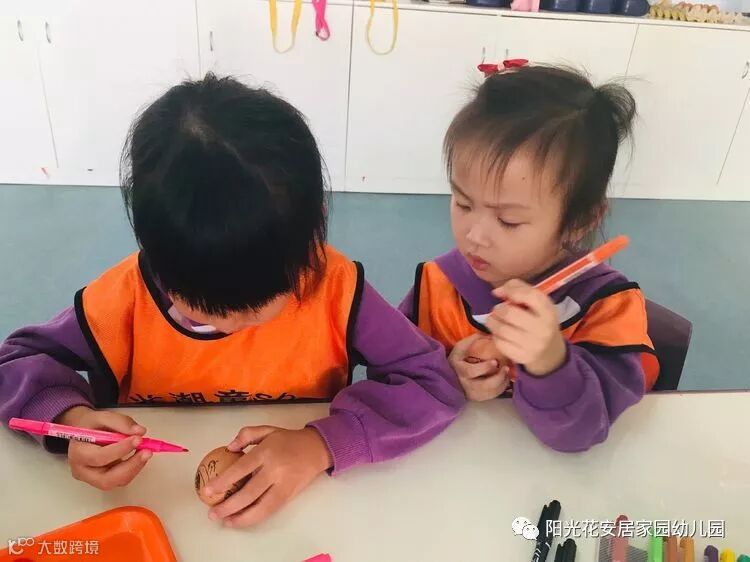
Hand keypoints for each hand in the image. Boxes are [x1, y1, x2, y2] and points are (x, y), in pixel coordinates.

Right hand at [56, 405, 150, 490]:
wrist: (83, 432)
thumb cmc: (90, 425)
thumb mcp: (102, 416)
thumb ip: (121, 422)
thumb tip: (140, 431)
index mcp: (78, 453)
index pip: (99, 457)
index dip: (120, 449)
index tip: (138, 439)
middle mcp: (82, 471)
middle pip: (106, 479)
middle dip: (130, 466)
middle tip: (147, 451)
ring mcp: (92, 478)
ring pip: (115, 482)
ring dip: (134, 468)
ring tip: (146, 452)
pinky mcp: (102, 480)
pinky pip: (120, 480)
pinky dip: (133, 469)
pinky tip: (139, 456)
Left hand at [204, 426, 332, 527]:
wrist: (317, 449)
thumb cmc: (288, 440)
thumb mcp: (267, 430)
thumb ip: (246, 434)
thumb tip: (228, 448)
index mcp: (266, 451)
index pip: (241, 468)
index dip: (223, 481)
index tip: (207, 491)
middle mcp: (274, 470)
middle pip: (249, 493)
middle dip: (228, 506)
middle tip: (212, 513)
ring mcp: (283, 485)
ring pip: (260, 507)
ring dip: (240, 518)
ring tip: (224, 521)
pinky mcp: (289, 496)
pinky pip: (269, 510)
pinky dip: (254, 518)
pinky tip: (241, 519)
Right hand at [449, 333, 509, 400]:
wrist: (449, 376)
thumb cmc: (457, 360)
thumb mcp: (460, 348)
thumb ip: (473, 340)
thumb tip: (489, 334)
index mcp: (459, 371)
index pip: (471, 372)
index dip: (484, 368)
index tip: (495, 361)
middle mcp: (465, 384)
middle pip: (483, 386)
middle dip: (498, 378)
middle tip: (506, 368)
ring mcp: (471, 393)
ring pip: (489, 393)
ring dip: (502, 384)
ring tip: (507, 374)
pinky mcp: (477, 399)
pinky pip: (491, 397)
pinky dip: (500, 389)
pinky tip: (504, 380)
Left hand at [488, 279, 566, 375]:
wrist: (550, 353)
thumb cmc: (539, 322)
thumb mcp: (538, 304)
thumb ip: (519, 290)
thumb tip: (497, 292)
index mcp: (548, 311)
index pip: (530, 295)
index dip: (511, 290)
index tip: (501, 293)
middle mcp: (543, 328)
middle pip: (510, 313)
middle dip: (498, 309)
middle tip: (498, 310)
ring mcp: (533, 345)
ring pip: (501, 330)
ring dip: (492, 322)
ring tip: (494, 320)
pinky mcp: (523, 357)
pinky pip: (500, 343)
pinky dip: (495, 336)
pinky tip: (499, 334)